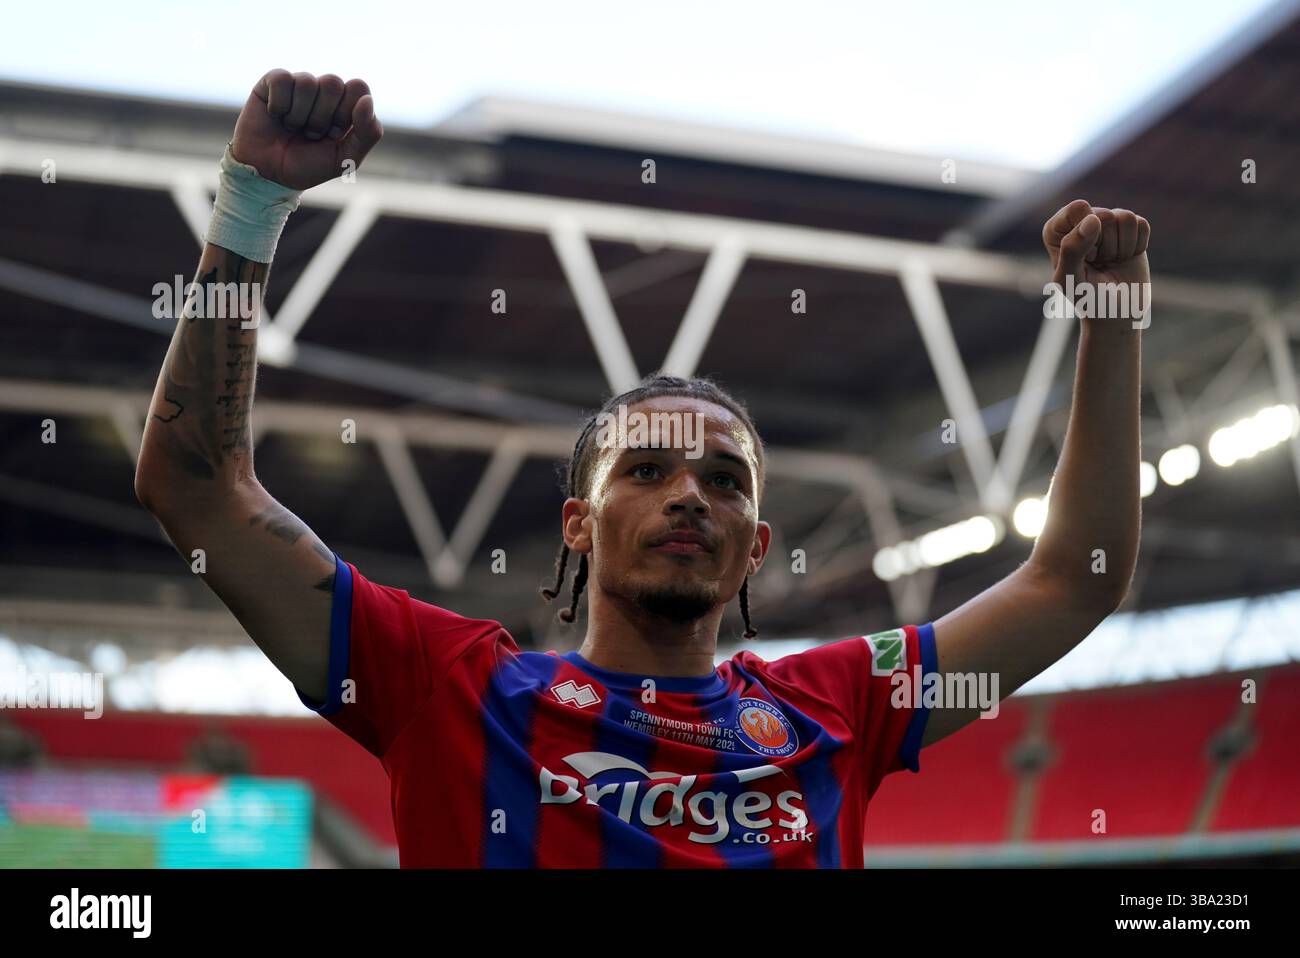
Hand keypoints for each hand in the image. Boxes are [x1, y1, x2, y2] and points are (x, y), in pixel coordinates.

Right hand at [231, 70, 382, 189]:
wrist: (270, 174)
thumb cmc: (309, 166)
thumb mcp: (345, 159)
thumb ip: (368, 133)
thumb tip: (367, 100)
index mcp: (346, 105)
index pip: (358, 87)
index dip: (347, 112)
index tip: (335, 133)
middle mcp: (324, 91)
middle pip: (333, 82)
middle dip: (322, 116)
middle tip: (312, 134)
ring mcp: (299, 84)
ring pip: (307, 81)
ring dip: (299, 115)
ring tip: (293, 128)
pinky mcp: (272, 81)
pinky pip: (282, 79)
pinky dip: (279, 104)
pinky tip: (276, 116)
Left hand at [1043, 199, 1150, 290]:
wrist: (1117, 314)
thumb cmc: (1087, 299)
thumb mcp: (1071, 279)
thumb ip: (1073, 249)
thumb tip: (1093, 218)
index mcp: (1056, 231)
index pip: (1077, 210)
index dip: (1086, 236)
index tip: (1084, 259)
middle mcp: (1080, 222)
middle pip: (1104, 214)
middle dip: (1106, 245)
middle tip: (1098, 264)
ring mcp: (1106, 224)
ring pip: (1126, 217)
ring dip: (1122, 247)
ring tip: (1110, 261)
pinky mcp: (1130, 229)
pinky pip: (1142, 224)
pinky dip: (1137, 246)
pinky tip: (1125, 258)